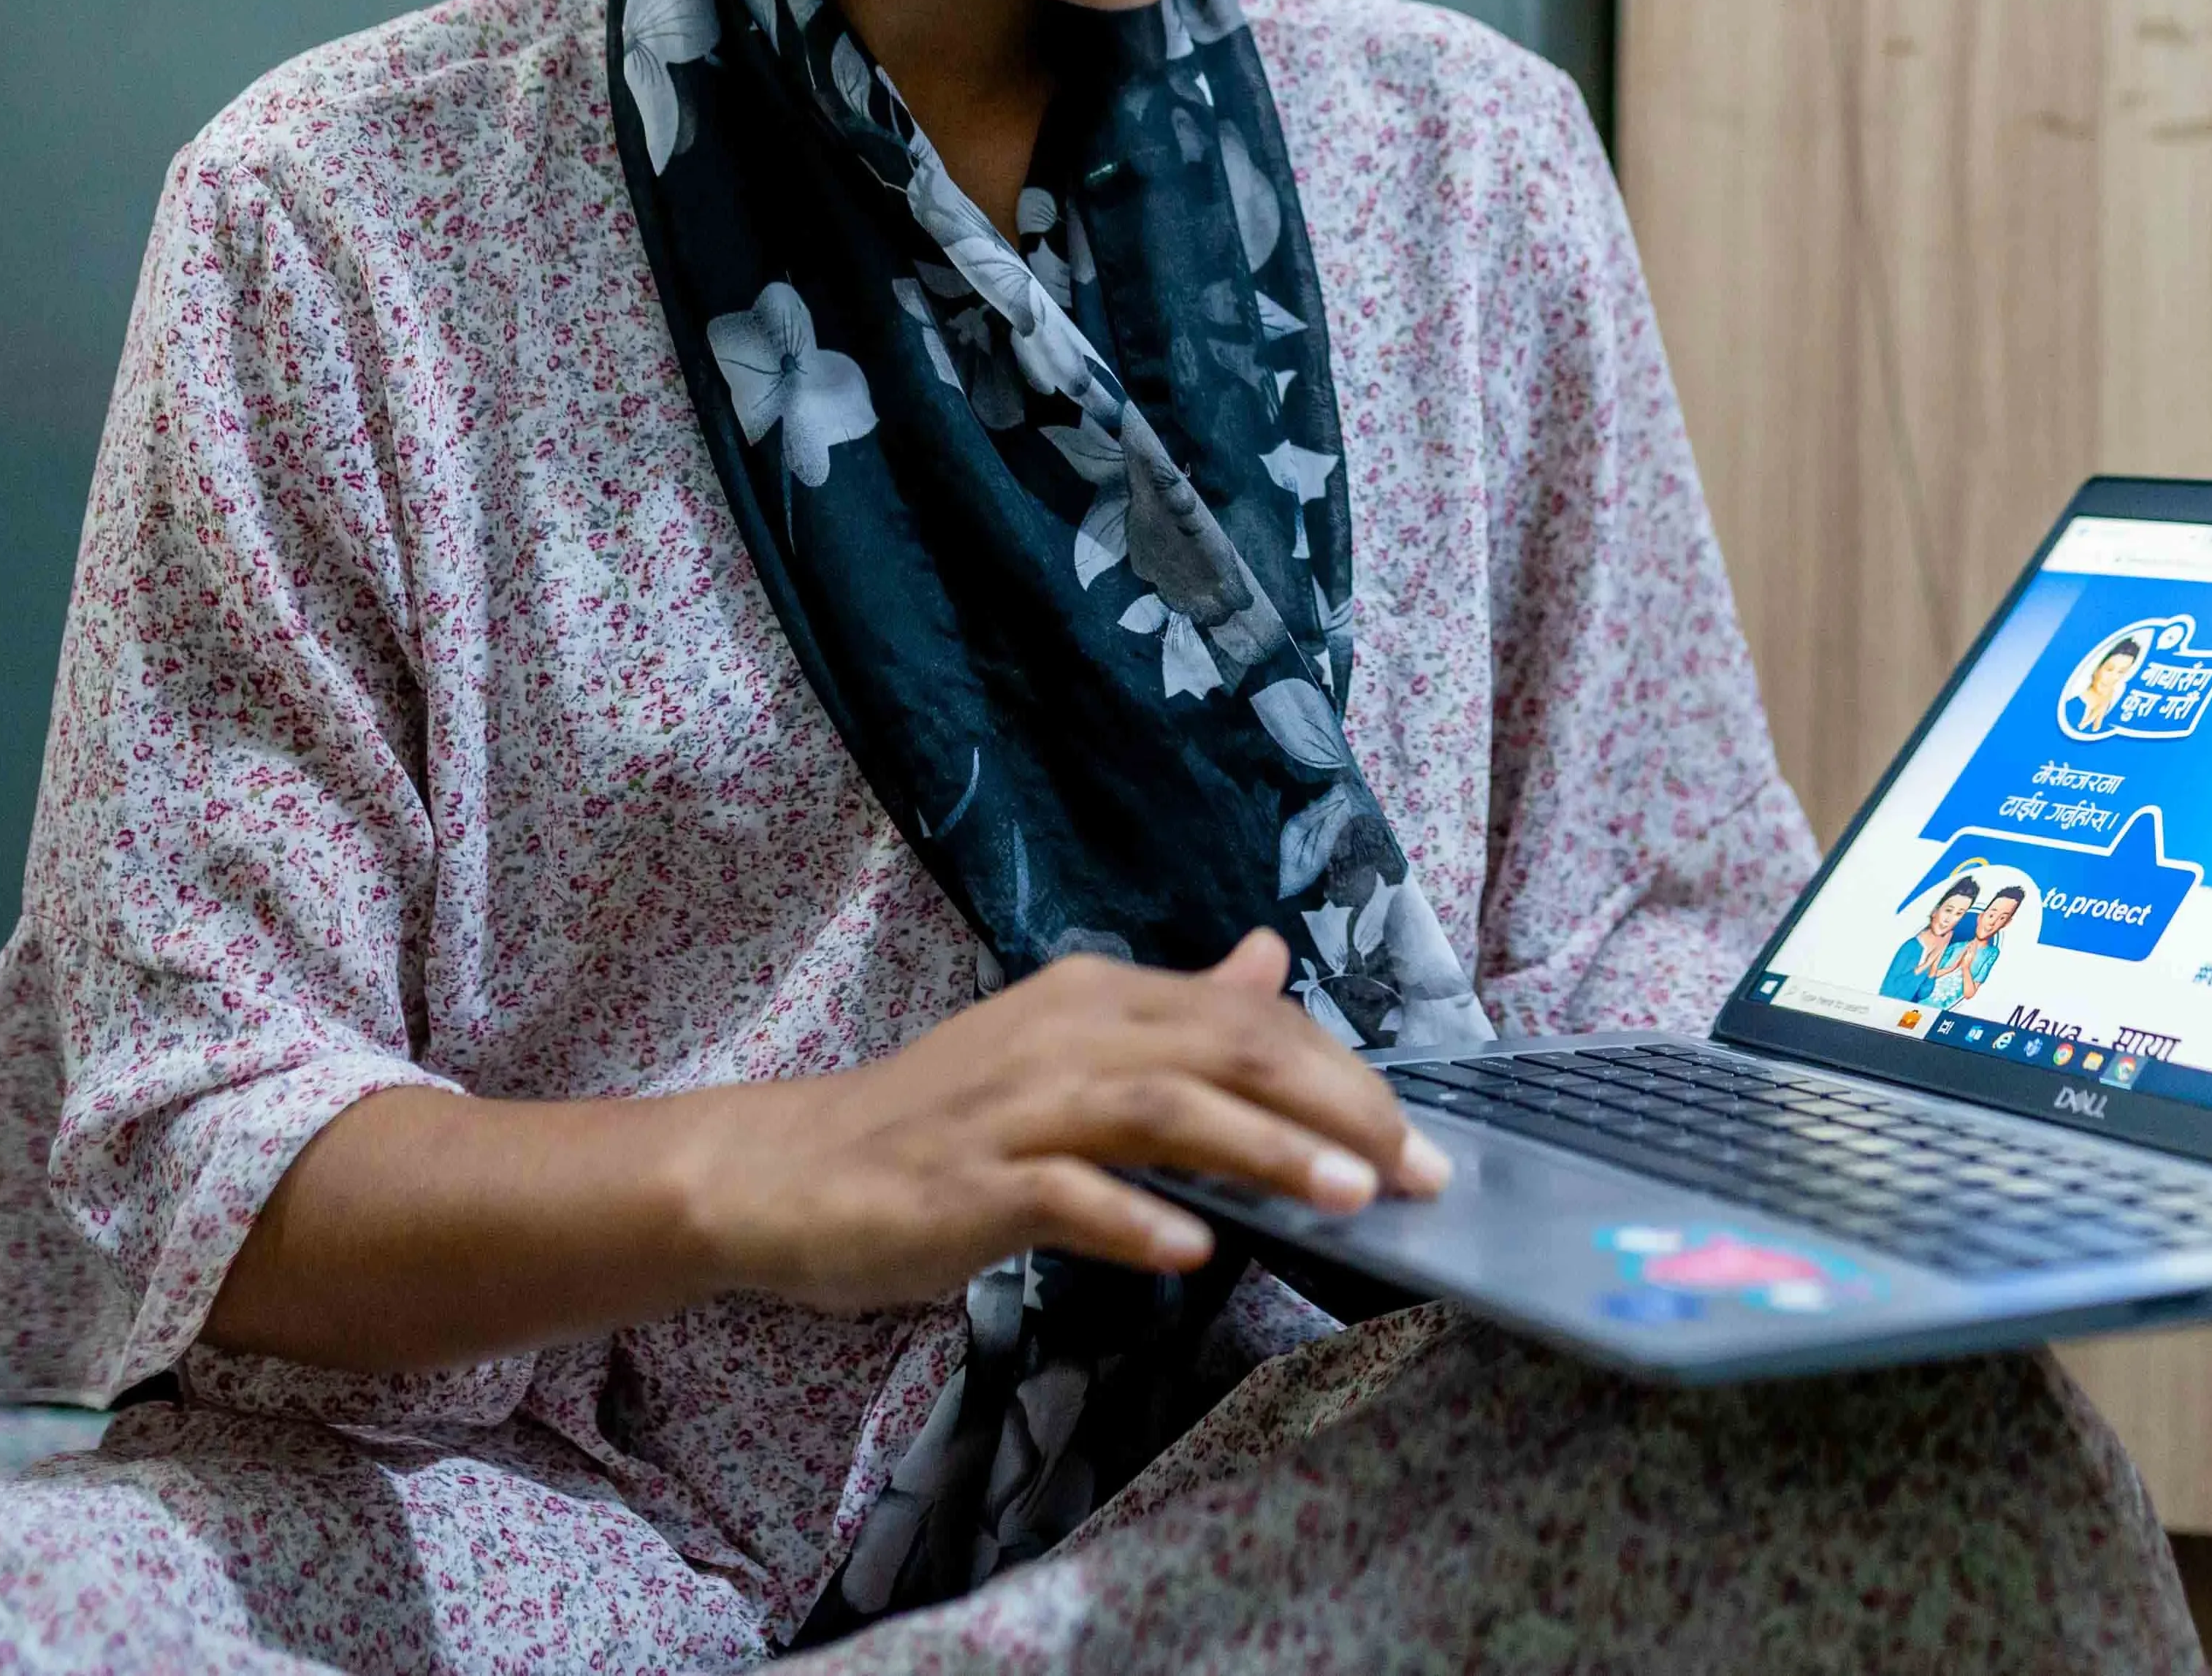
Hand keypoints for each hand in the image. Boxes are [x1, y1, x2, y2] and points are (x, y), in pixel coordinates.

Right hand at [679, 929, 1448, 1314]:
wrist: (792, 1170)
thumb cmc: (946, 1119)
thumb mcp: (1071, 1045)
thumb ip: (1177, 1012)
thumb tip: (1270, 962)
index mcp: (1103, 996)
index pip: (1252, 1022)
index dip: (1345, 1075)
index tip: (1419, 1139)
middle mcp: (1069, 1033)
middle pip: (1228, 1051)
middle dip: (1337, 1107)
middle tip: (1417, 1171)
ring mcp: (1017, 1106)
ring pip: (1164, 1111)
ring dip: (1264, 1153)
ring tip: (1347, 1197)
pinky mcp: (971, 1182)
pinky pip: (1067, 1196)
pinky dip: (1136, 1219)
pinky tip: (1193, 1250)